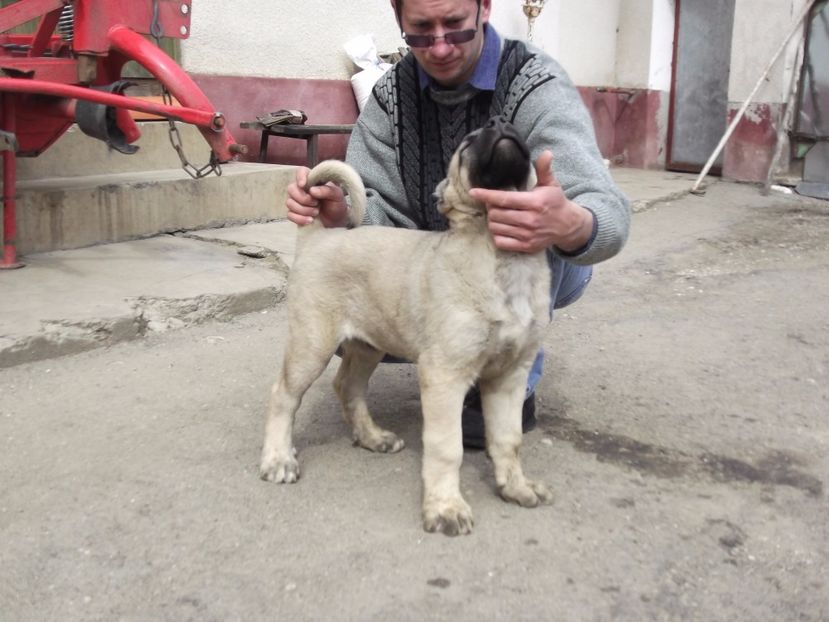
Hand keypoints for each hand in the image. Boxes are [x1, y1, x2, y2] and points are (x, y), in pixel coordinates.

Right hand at [285, 166, 349, 227]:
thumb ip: (328, 191)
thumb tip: (312, 190)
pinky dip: (300, 218)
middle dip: (303, 199)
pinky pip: (289, 215)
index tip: (303, 185)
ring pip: (289, 203)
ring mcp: (297, 201)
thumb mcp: (337, 196)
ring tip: (316, 212)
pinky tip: (310, 220)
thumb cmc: (337, 205)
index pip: (301, 172)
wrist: (336, 221)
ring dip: (303, 210)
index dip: (300, 177)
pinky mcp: (295, 213)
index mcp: (312, 181)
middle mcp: (302, 189)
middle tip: (316, 203)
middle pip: (291, 189)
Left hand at [469, 150, 594, 253]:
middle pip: (496, 214)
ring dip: (492, 220)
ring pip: (496, 228)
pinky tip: (501, 227)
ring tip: (498, 214)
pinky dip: (497, 234)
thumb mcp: (551, 184)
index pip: (504, 199)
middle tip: (494, 203)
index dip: (486, 195)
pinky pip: (501, 242)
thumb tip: (546, 153)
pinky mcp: (525, 246)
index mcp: (535, 203)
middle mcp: (530, 220)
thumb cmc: (556, 203)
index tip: (473, 192)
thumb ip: (544, 169)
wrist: (568, 227)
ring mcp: (527, 235)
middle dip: (490, 207)